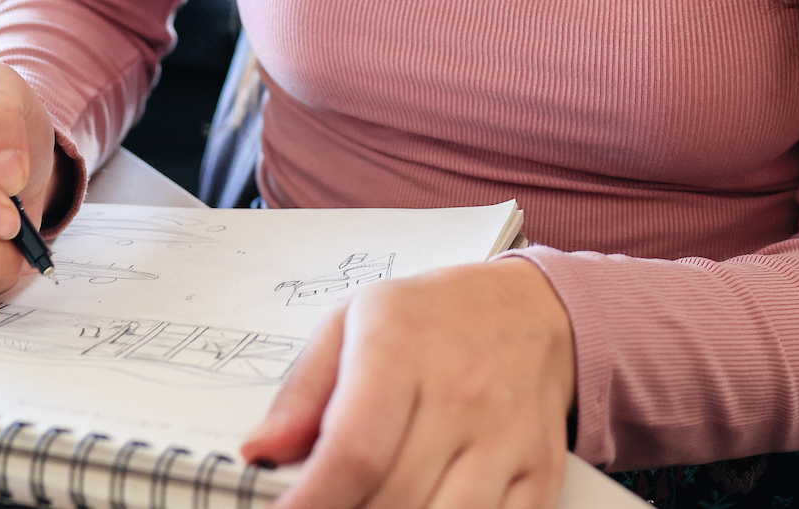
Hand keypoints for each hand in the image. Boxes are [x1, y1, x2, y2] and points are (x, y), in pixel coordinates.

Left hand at [248, 259, 576, 508]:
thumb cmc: (434, 318)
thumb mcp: (352, 323)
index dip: (311, 503)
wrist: (533, 308)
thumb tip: (260, 450)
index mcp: (401, 351)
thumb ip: (302, 391)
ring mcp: (506, 437)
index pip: (354, 451)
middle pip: (394, 498)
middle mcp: (461, 395)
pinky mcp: (539, 471)